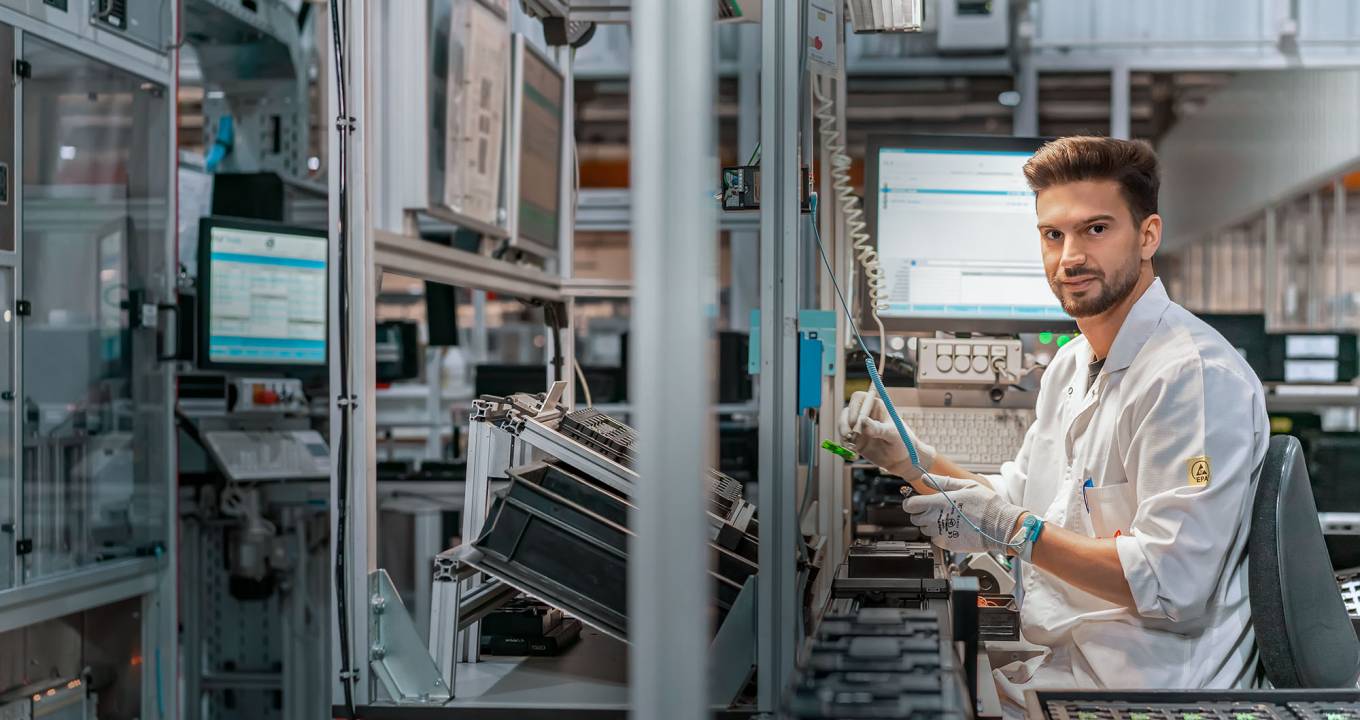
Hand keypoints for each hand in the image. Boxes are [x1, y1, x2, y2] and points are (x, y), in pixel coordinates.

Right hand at [837, 391, 935, 479]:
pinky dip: (845, 447)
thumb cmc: (902, 442)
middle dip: (844, 423)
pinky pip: (844, 440)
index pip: (859, 398)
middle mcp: (865, 414)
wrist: (900, 459)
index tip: (855, 421)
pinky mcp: (855, 439)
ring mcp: (858, 427)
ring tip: (852, 448)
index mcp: (876, 406)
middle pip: (847, 412)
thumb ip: (879, 428)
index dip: (854, 407)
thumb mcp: (893, 434)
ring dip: (843, 436)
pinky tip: (854, 456)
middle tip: (847, 436)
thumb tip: (863, 421)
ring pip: (843, 426)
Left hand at [903, 475, 1026, 553]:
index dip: (911, 503)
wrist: (1000, 526)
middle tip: (935, 510)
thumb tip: (926, 478)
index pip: (910, 505)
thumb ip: (943, 482)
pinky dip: (940, 535)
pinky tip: (953, 529)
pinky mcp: (947, 544)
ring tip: (947, 519)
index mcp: (939, 503)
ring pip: (925, 530)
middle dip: (921, 513)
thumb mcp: (966, 485)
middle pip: (915, 518)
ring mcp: (941, 533)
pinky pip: (935, 539)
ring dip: (931, 525)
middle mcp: (936, 519)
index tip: (916, 502)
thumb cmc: (987, 505)